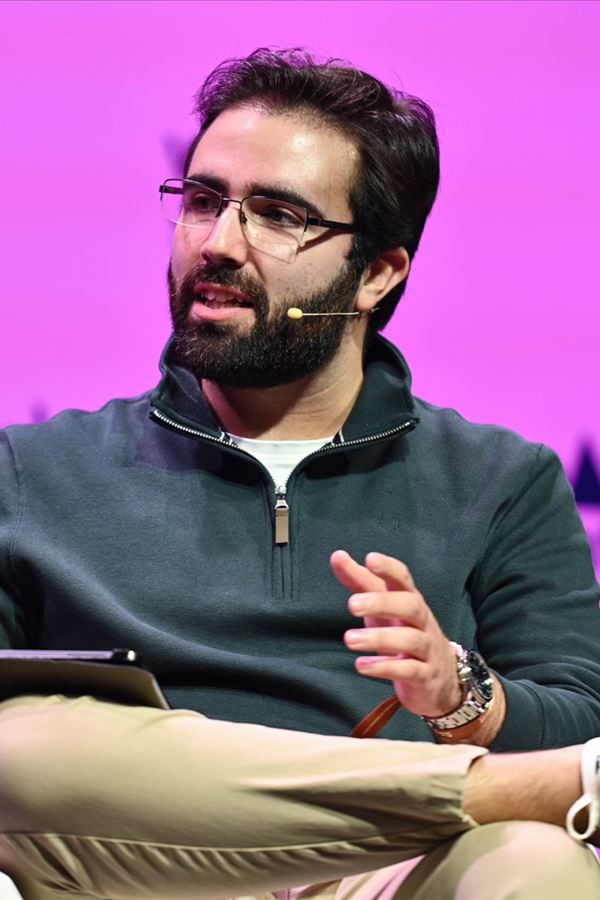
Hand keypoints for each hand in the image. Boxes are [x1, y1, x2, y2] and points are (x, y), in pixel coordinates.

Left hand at [331, 549, 461, 717]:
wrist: (441, 679)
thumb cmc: (405, 633)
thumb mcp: (384, 608)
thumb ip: (361, 583)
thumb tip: (337, 556)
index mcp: (410, 600)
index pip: (404, 579)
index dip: (389, 569)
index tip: (370, 559)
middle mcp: (422, 621)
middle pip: (411, 605)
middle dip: (382, 603)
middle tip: (352, 604)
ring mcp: (427, 649)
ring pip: (410, 639)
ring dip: (379, 638)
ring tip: (349, 639)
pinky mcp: (425, 676)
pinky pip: (410, 670)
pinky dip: (386, 667)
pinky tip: (362, 665)